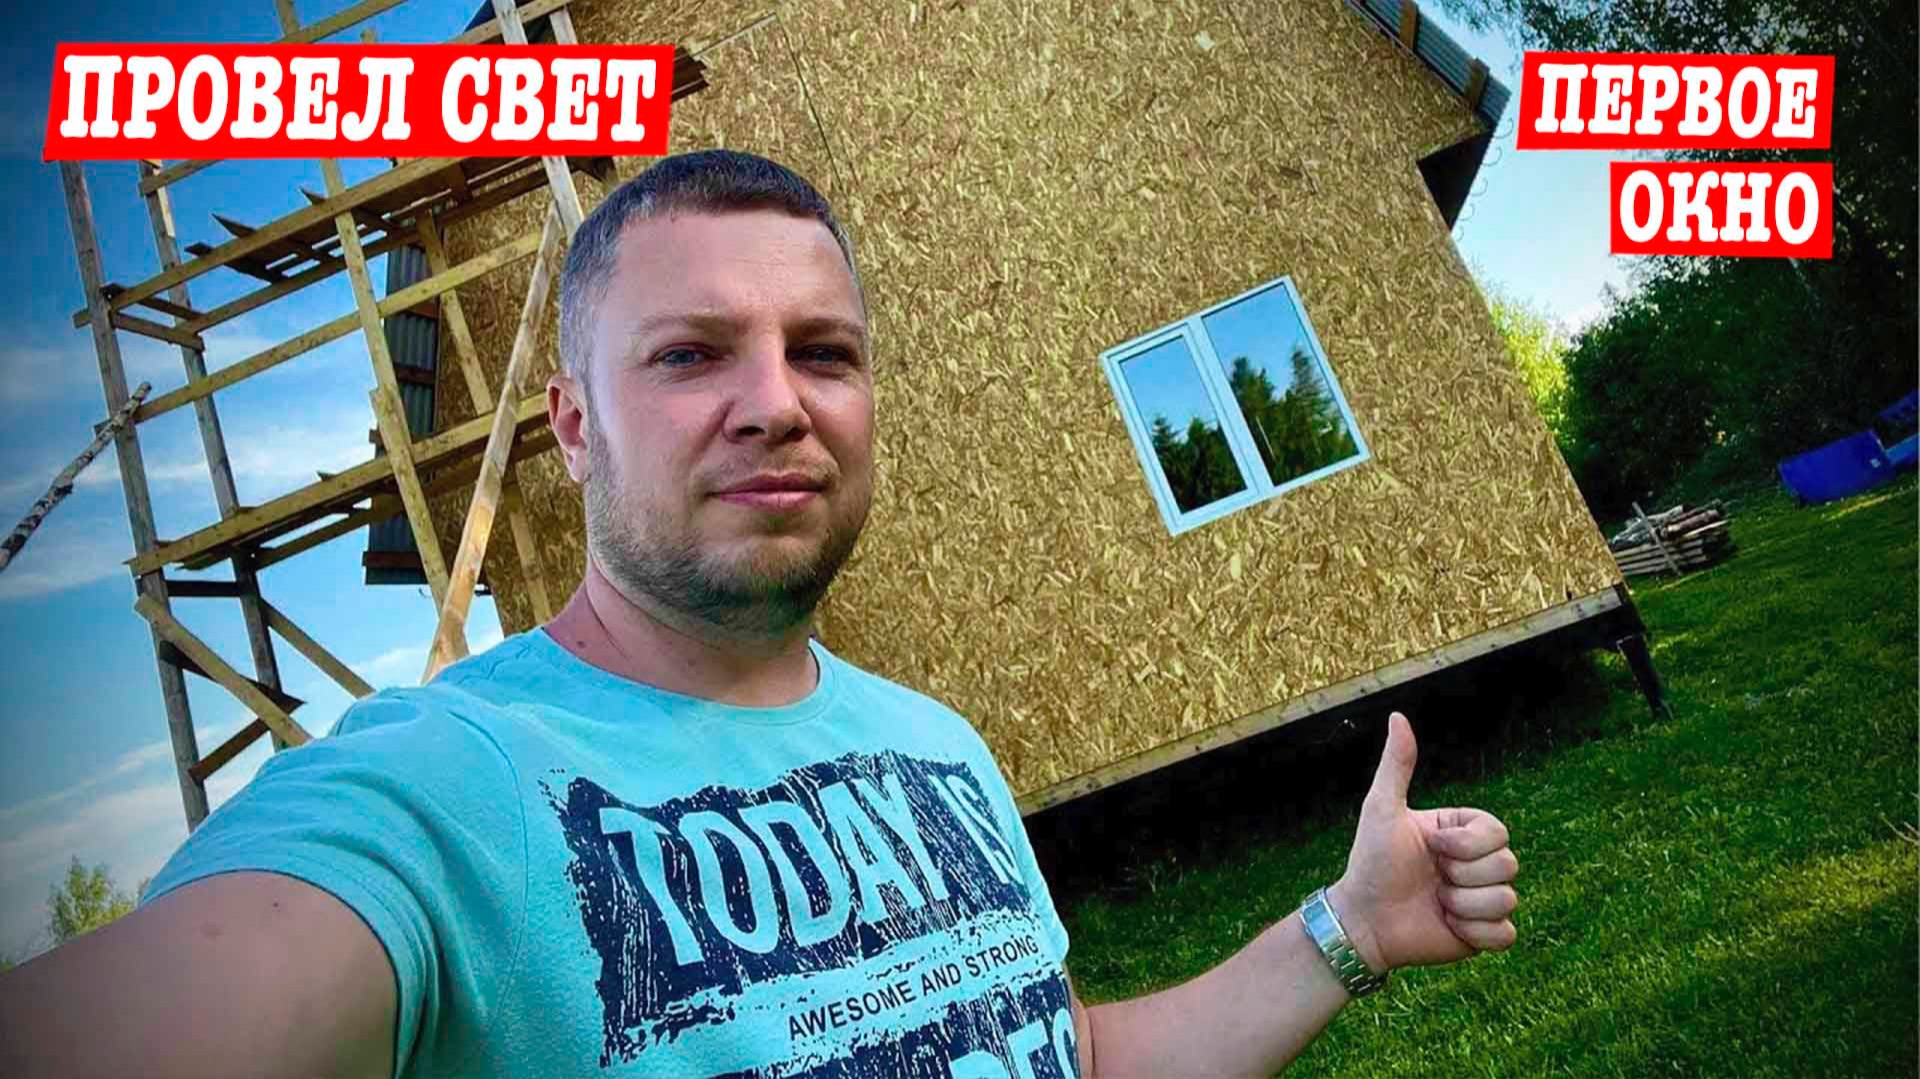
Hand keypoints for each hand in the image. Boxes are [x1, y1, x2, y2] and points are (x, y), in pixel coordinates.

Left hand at [1325, 712, 1517, 973]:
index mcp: (1463, 833)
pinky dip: (1475, 933)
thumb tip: (1397, 715)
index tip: (1432, 849)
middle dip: (1463, 876)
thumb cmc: (1370, 862)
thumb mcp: (1382, 809)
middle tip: (1432, 880)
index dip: (1466, 844)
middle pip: (1509, 864)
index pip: (1498, 831)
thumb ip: (1396, 765)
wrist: (1364, 919)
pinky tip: (1448, 927)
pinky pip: (1506, 934)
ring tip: (1436, 904)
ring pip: (1507, 899)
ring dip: (1464, 905)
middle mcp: (1478, 864)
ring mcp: (1484, 899)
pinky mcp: (1484, 934)